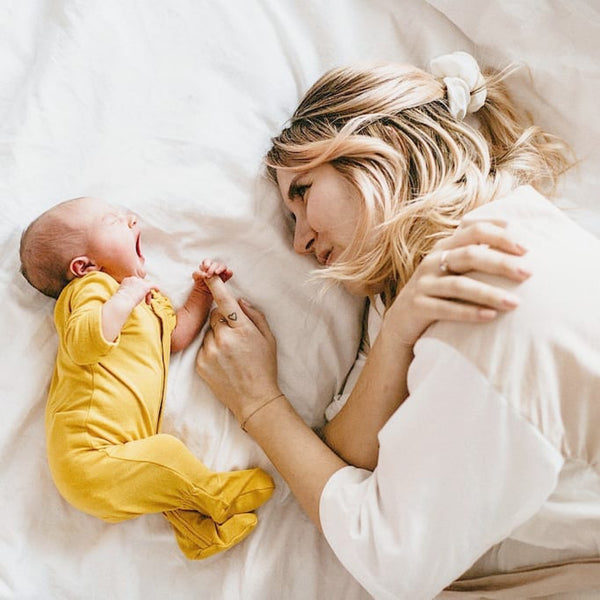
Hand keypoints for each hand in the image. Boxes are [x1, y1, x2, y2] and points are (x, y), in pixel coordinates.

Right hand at [114, 276, 158, 306]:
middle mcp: (133, 279)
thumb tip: (131, 294)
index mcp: (127, 280)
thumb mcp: (121, 293)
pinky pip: (153, 285)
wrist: (122, 301)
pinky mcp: (145, 286)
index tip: (137, 295)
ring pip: (146, 287)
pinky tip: (158, 291)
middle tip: (143, 300)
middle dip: (143, 292)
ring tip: (147, 303)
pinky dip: (156, 287)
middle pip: (142, 284)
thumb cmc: (120, 301)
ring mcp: (139, 282)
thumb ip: (126, 291)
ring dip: (147, 295)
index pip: (135, 283)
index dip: (138, 289)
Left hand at [192, 259, 232, 295]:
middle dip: (212, 268)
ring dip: (220, 269)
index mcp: (206, 266)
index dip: (207, 263)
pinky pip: (229, 273)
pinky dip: (229, 272)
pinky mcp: (225, 277)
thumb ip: (197, 274)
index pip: (207, 261)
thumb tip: (203, 274)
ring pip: (223, 266)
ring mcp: (220, 272)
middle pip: (215, 264)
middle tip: (208, 275)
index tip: (205, 268)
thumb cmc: (200, 284)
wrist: (204, 293)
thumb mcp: (196, 279)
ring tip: (216, 273)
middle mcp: (214, 268)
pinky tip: (227, 273)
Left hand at [195, 277, 280, 423]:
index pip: (225, 301)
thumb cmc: (264, 367)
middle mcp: (224, 338)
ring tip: (230, 353)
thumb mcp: (268, 339)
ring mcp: (210, 352)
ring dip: (217, 336)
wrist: (254, 399)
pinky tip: (223, 362)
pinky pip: (203, 347)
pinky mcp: (200, 363)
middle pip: (215, 315)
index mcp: (243, 330)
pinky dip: (211, 350)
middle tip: (235, 335)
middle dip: (223, 320)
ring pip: (208, 332)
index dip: (216, 286)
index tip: (209, 274)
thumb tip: (240, 300)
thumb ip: (255, 315)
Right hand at [386, 220, 531, 345]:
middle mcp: (432, 261)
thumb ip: (476, 255)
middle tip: (528, 274)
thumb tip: (520, 242)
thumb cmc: (438, 293)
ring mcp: (423, 284)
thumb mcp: (453, 270)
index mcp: (444, 247)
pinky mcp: (417, 306)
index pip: (474, 230)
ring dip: (489, 293)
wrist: (402, 321)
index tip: (527, 248)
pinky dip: (469, 312)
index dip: (500, 235)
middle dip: (501, 263)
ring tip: (515, 303)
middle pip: (470, 255)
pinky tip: (490, 316)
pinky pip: (446, 309)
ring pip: (459, 285)